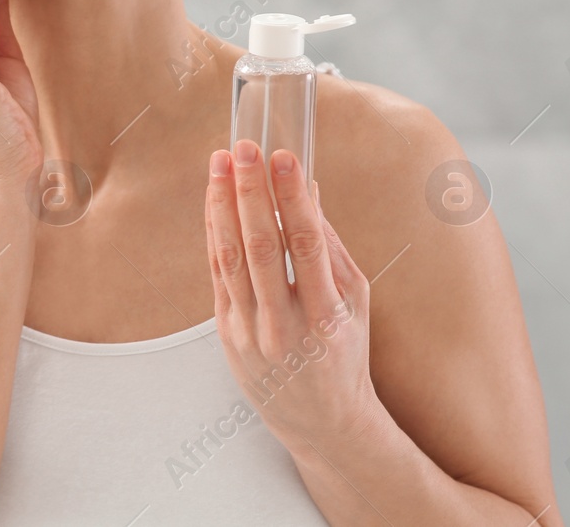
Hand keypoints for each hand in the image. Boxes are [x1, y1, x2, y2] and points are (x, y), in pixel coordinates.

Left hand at [204, 140, 379, 451]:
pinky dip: (214, 233)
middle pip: (260, 247)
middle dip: (249, 190)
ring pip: (229, 258)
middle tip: (243, 148)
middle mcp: (285, 326)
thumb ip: (332, 248)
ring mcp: (250, 332)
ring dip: (222, 204)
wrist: (322, 422)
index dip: (292, 197)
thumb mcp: (355, 304)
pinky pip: (217, 274)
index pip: (307, 245)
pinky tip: (213, 201)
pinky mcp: (226, 335)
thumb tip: (310, 190)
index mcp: (327, 317)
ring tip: (219, 163)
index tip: (283, 156)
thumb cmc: (345, 354)